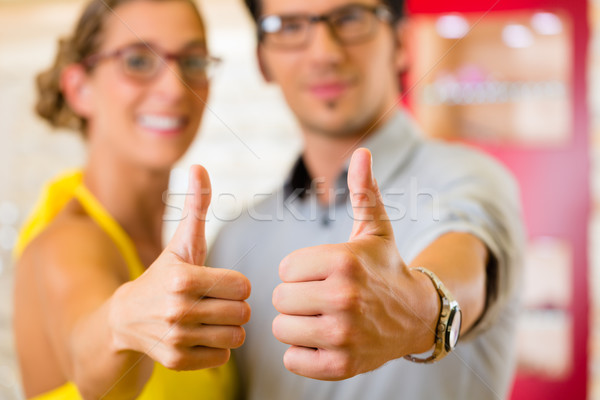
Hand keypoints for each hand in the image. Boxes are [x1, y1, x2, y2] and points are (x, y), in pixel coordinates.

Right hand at [109, 165, 250, 370]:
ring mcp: (176, 338)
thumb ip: (196, 206)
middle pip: (243, 313)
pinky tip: (198, 336)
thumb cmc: (162, 275)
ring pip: (236, 337)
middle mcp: (178, 310)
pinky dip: (216, 348)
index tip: (219, 282)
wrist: (123, 319)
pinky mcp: (176, 361)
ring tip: (208, 318)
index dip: (235, 284)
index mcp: (183, 278)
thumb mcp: (181, 243)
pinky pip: (222, 357)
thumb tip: (199, 166)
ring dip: (227, 328)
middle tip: (214, 302)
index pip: (243, 286)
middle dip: (234, 306)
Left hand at [272, 149, 435, 379]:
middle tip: (322, 298)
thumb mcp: (375, 229)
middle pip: (281, 298)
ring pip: (282, 328)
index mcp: (343, 261)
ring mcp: (343, 335)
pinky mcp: (341, 365)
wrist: (417, 315)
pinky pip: (292, 359)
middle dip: (297, 297)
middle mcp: (343, 298)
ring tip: (323, 318)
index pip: (284, 269)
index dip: (299, 272)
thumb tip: (362, 151)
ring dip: (297, 324)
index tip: (322, 274)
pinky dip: (303, 353)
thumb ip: (363, 191)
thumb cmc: (386, 268)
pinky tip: (324, 340)